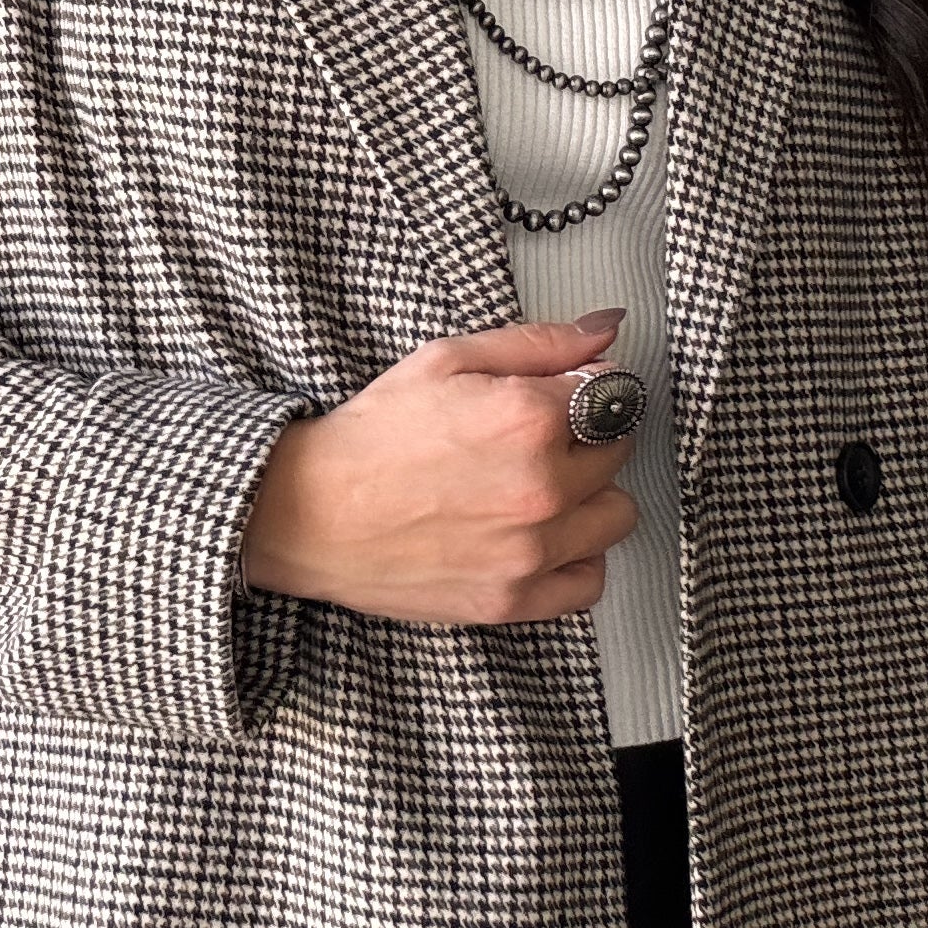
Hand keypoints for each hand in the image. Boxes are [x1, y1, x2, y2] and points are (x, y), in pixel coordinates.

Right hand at [242, 312, 640, 625]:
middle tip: (534, 443)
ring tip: (542, 491)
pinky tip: (542, 539)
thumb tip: (607, 327)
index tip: (563, 399)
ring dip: (591, 499)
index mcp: (528, 418)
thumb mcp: (447, 361)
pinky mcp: (514, 599)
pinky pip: (589, 582)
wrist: (310, 514)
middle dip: (587, 440)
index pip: (612, 396)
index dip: (588, 391)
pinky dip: (576, 560)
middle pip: (617, 453)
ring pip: (616, 516)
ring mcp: (531, 549)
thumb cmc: (371, 436)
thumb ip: (538, 343)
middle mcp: (541, 487)